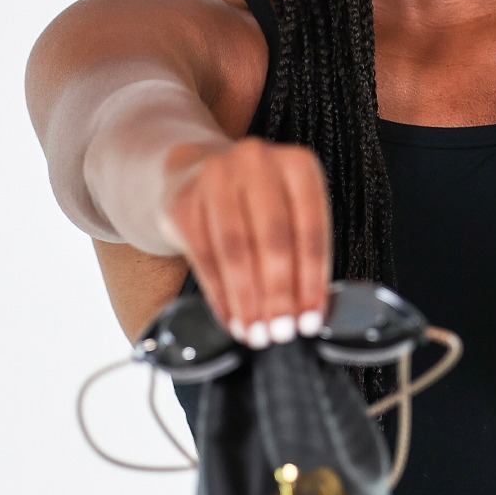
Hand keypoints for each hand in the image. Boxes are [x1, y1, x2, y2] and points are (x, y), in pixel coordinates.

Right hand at [161, 137, 331, 348]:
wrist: (192, 174)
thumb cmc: (252, 203)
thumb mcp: (286, 211)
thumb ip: (300, 252)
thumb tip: (307, 311)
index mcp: (298, 165)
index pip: (311, 228)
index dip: (312, 279)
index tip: (311, 318)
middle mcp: (257, 162)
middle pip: (273, 239)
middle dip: (279, 294)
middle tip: (282, 332)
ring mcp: (216, 176)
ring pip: (236, 250)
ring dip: (248, 300)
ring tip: (256, 333)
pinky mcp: (182, 200)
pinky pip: (204, 255)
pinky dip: (219, 295)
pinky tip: (230, 318)